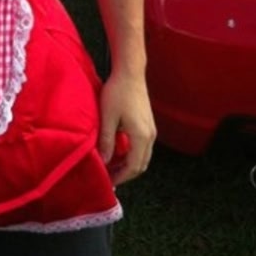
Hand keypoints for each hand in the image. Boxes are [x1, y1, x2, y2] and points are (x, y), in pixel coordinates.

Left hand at [97, 70, 156, 186]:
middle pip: (140, 165)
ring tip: (111, 166)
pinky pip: (142, 147)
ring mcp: (151, 131)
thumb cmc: (117, 93)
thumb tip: (104, 161)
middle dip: (125, 173)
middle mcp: (150, 136)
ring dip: (128, 164)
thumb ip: (106, 141)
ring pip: (142, 157)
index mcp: (141, 136)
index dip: (120, 176)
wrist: (130, 73)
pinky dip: (132, 154)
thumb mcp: (107, 118)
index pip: (133, 166)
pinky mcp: (148, 125)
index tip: (108, 181)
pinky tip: (118, 151)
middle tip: (109, 177)